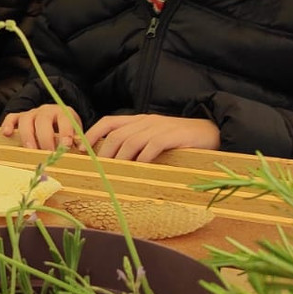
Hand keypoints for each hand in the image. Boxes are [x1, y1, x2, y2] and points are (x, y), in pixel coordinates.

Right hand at [0, 105, 80, 150]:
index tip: (66, 145)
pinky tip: (7, 134)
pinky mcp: (19, 117)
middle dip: (45, 138)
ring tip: (31, 150)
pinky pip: (11, 118)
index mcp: (63, 113)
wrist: (56, 121)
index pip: (64, 120)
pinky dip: (8, 125)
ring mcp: (31, 113)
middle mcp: (46, 111)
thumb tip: (80, 155)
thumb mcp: (74, 136)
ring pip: (26, 120)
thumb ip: (75, 144)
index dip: (65, 132)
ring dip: (28, 136)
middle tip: (48, 154)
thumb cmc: (65, 133)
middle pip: (43, 121)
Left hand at [83, 114, 220, 161]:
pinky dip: (143, 158)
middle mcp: (145, 121)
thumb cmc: (180, 140)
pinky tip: (139, 169)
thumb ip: (136, 144)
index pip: (108, 122)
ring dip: (120, 159)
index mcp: (138, 120)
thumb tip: (113, 162)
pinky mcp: (173, 136)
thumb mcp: (154, 137)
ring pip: (130, 141)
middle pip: (116, 135)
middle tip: (98, 170)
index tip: (81, 149)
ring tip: (115, 174)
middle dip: (103, 153)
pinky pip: (152, 146)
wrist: (211, 132)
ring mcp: (159, 127)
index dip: (92, 134)